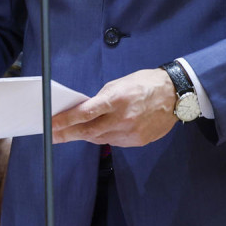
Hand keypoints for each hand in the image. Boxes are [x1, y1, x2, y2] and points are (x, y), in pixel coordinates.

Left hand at [51, 68, 177, 146]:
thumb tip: (85, 111)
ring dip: (85, 135)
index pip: (85, 114)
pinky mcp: (138, 142)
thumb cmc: (146, 83)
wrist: (175, 94)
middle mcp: (122, 119)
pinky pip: (114, 142)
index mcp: (116, 99)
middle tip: (52, 136)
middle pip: (88, 132)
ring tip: (72, 132)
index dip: (65, 121)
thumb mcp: (120, 84)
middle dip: (67, 134)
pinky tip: (100, 132)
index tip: (50, 125)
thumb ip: (102, 99)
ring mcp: (130, 133)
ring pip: (99, 139)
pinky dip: (104, 137)